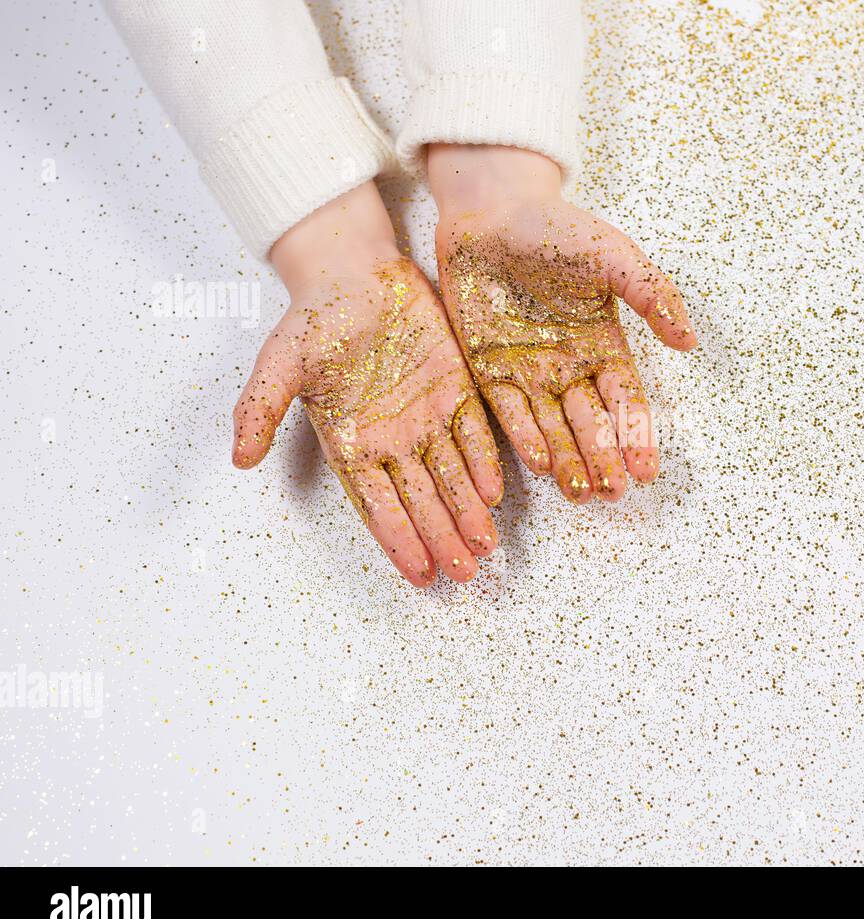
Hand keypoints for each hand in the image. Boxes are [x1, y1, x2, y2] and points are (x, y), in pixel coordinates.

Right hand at [232, 183, 501, 585]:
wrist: (352, 268)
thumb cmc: (313, 317)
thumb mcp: (279, 361)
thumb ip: (260, 409)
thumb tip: (237, 458)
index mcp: (351, 443)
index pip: (378, 505)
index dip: (400, 540)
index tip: (420, 574)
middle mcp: (393, 439)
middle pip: (423, 501)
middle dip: (443, 538)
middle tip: (465, 576)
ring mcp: (428, 415)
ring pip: (454, 475)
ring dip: (469, 511)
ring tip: (485, 547)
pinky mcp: (457, 386)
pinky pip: (475, 431)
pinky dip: (485, 460)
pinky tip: (496, 491)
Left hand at [427, 145, 696, 502]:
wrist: (491, 208)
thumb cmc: (556, 227)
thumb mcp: (614, 255)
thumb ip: (651, 295)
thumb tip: (689, 342)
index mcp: (604, 344)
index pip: (626, 401)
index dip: (637, 435)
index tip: (647, 470)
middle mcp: (568, 366)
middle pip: (591, 423)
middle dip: (604, 459)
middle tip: (614, 493)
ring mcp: (528, 370)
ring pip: (552, 427)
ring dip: (568, 461)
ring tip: (582, 493)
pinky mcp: (488, 367)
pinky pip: (508, 410)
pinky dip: (524, 437)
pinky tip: (541, 463)